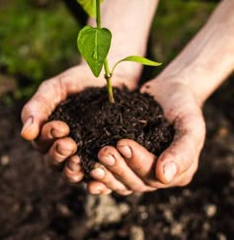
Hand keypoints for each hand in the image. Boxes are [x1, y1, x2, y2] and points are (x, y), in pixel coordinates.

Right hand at [21, 63, 137, 189]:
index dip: (48, 137)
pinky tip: (98, 174)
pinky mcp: (105, 159)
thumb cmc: (80, 81)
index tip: (61, 127)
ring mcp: (85, 155)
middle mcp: (65, 147)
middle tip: (69, 144)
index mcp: (49, 132)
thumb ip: (39, 106)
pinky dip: (95, 178)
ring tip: (78, 162)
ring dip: (72, 170)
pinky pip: (97, 175)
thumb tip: (26, 134)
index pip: (42, 143)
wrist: (112, 77)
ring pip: (72, 172)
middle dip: (59, 154)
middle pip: (54, 161)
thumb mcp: (56, 88)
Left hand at [87, 76, 205, 193]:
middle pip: (135, 182)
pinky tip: (83, 166)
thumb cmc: (184, 108)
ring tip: (89, 158)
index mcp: (177, 173)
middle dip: (117, 167)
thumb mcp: (191, 126)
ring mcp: (140, 170)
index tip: (122, 143)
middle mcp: (158, 177)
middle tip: (103, 151)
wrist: (171, 92)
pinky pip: (112, 171)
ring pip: (121, 181)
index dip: (137, 162)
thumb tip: (164, 177)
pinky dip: (98, 172)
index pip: (155, 175)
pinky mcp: (126, 161)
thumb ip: (183, 151)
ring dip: (105, 172)